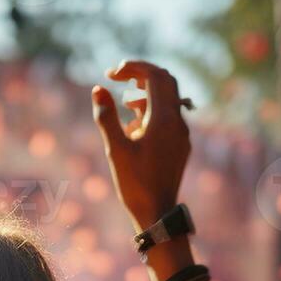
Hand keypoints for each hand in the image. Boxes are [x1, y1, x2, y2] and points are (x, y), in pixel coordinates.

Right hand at [92, 60, 192, 232]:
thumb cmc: (135, 184)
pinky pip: (169, 117)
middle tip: (118, 78)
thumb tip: (98, 89)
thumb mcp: (115, 149)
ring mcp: (181, 134)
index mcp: (163, 119)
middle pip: (165, 81)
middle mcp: (178, 122)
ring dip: (145, 94)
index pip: (154, 76)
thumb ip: (106, 117)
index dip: (133, 67)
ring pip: (168, 99)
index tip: (111, 74)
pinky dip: (151, 111)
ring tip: (125, 106)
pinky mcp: (180, 145)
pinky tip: (135, 128)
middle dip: (141, 74)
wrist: (158, 212)